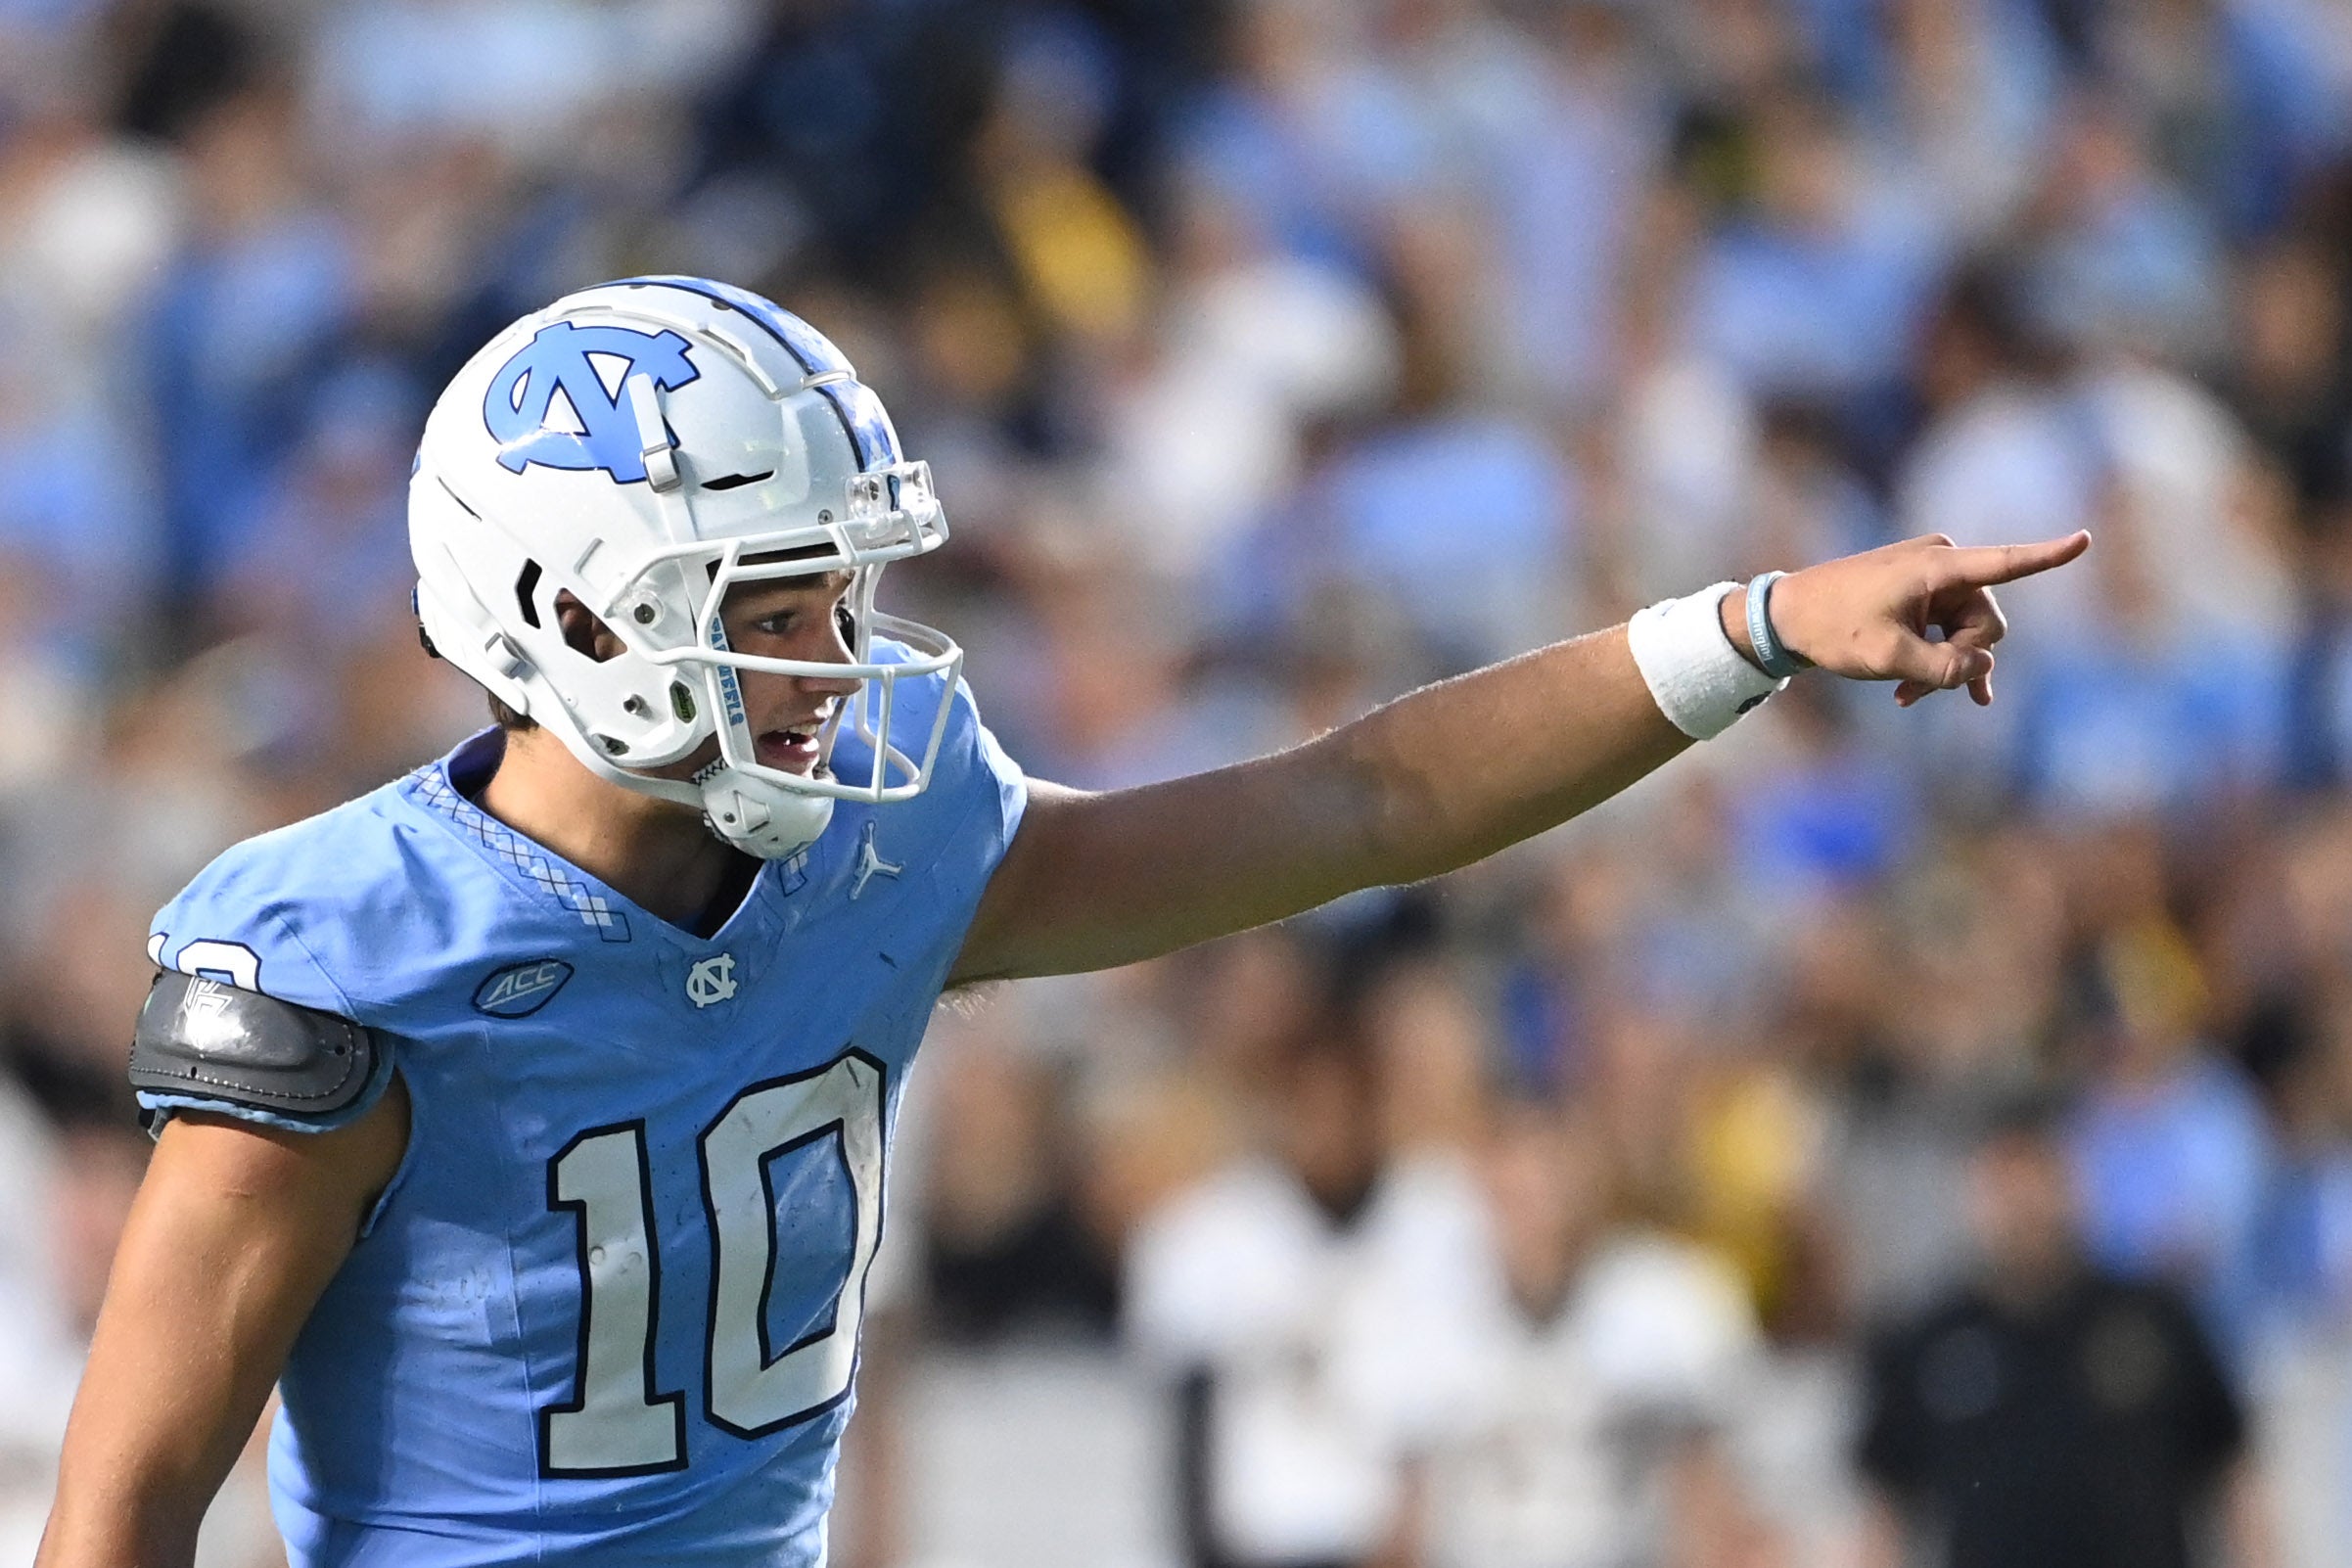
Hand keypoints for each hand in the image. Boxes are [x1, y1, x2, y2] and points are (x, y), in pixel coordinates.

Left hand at [1758, 531, 2090, 706]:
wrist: (1783, 618)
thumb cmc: (1832, 630)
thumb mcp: (1890, 657)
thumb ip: (1945, 667)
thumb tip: (1984, 667)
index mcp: (1937, 565)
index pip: (2005, 563)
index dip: (2048, 555)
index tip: (2085, 539)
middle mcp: (1940, 562)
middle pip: (1985, 621)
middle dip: (1961, 660)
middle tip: (1917, 694)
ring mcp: (1930, 576)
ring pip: (1966, 632)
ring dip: (1945, 666)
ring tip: (1907, 698)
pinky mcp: (1918, 592)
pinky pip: (1946, 629)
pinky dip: (1934, 658)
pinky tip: (1913, 694)